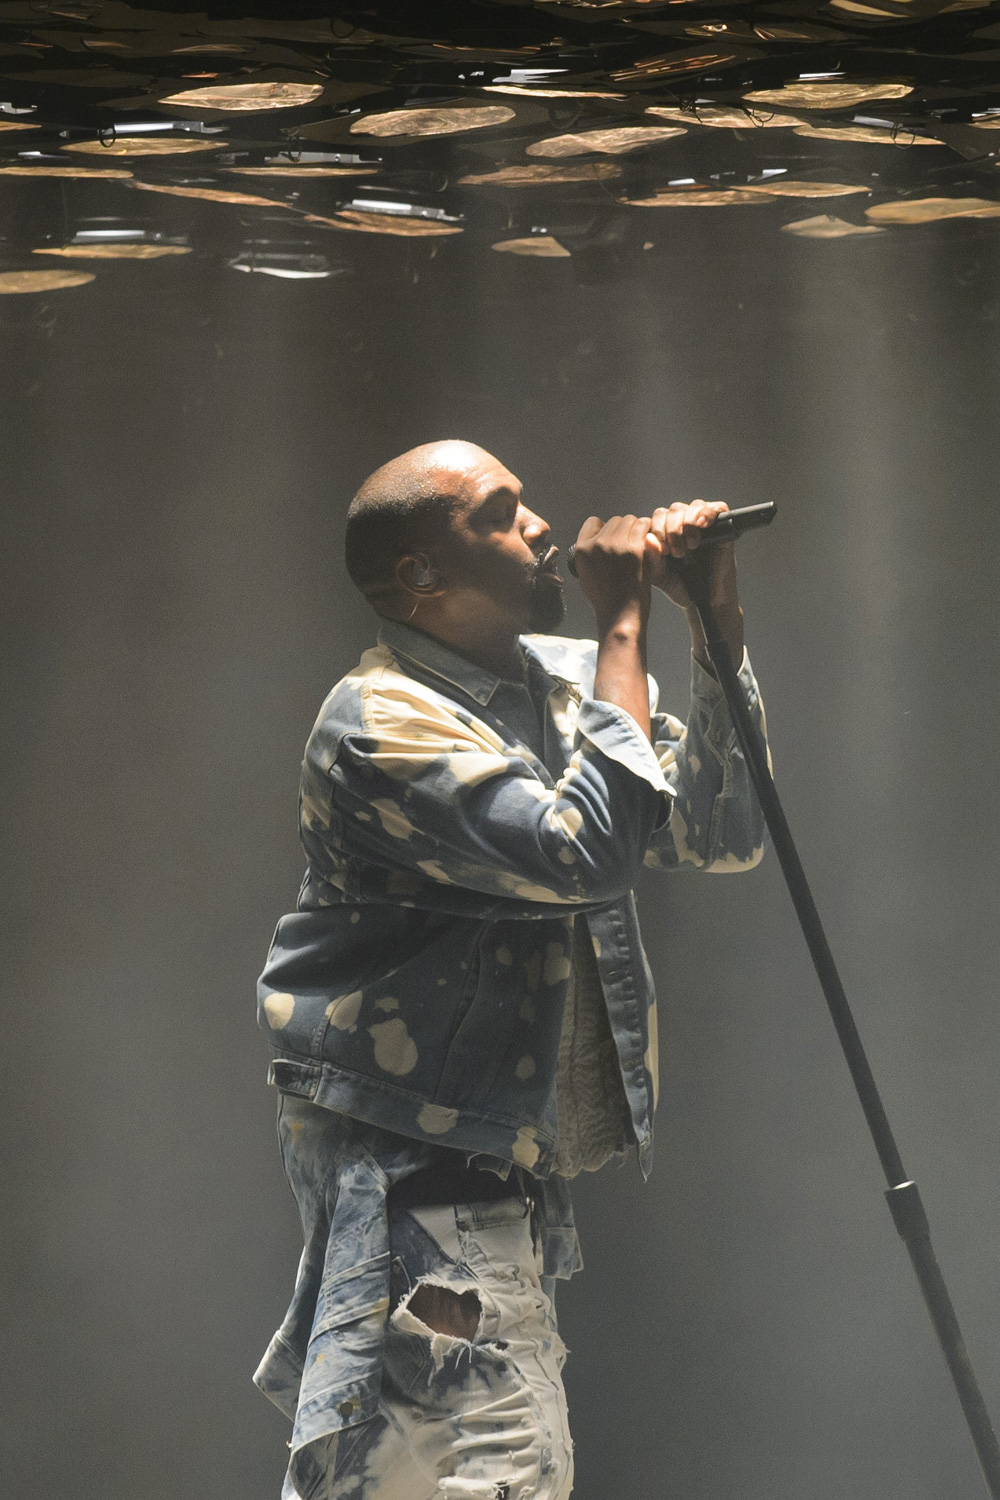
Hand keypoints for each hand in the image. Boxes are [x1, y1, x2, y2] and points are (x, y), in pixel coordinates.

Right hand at [572, 514, 654, 631]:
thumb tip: (598, 537)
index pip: (593, 522)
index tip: (612, 540)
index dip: (604, 529)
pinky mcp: (633, 549)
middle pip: (614, 520)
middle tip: (630, 546)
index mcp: (581, 549)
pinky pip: (643, 526)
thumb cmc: (606, 599)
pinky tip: (649, 544)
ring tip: (639, 546)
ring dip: (637, 529)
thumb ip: (589, 553)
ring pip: (630, 520)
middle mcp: (596, 544)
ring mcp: (615, 545)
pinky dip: (648, 532)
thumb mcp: (586, 573)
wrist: (619, 615)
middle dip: (623, 530)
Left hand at [646, 501, 739, 610]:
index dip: (658, 528)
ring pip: (693, 506)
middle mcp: (685, 526)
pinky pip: (717, 508)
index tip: (663, 550)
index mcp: (666, 533)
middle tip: (677, 552)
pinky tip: (701, 525)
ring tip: (690, 545)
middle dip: (672, 528)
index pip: (658, 516)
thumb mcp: (660, 575)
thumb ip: (652, 557)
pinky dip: (707, 513)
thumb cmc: (682, 588)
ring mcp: (703, 525)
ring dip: (688, 523)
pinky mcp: (722, 527)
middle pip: (674, 509)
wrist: (706, 601)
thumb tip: (648, 537)